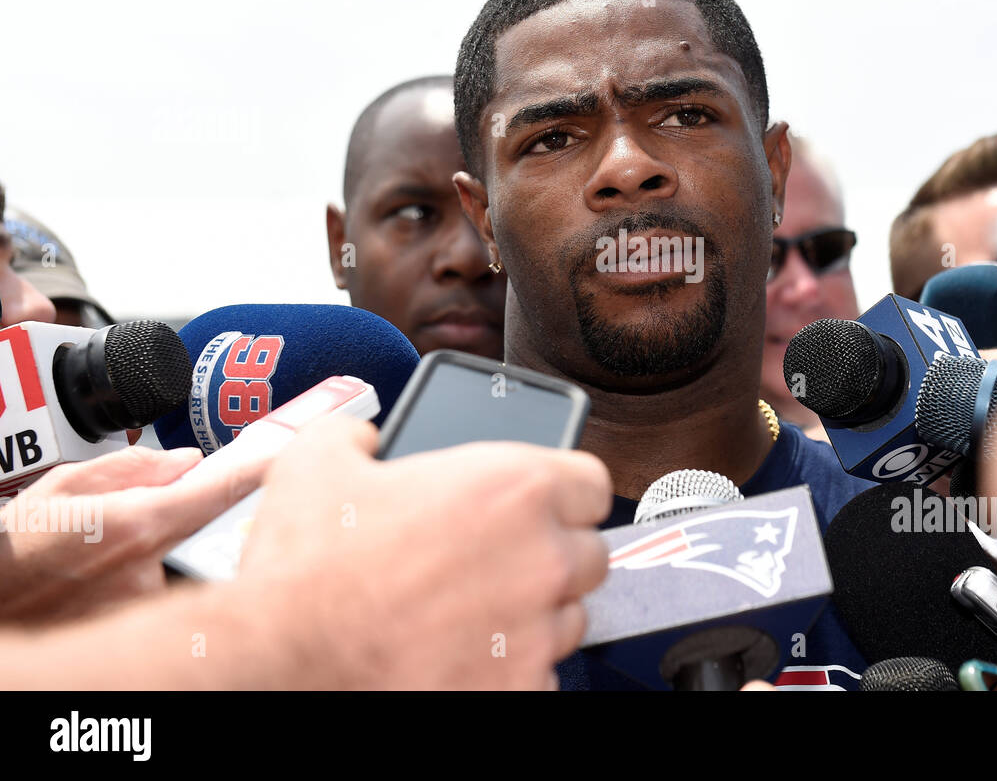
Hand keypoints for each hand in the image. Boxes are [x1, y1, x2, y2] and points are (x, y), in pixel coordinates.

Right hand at [0, 440, 268, 622]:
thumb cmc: (15, 554)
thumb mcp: (63, 489)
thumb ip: (134, 469)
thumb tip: (188, 462)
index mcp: (137, 525)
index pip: (223, 491)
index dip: (261, 471)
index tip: (287, 459)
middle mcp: (151, 571)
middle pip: (219, 536)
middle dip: (219, 524)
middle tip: (195, 520)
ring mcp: (151, 610)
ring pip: (198, 571)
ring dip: (188, 561)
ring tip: (131, 561)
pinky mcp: (145, 638)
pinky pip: (178, 604)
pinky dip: (170, 591)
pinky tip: (127, 587)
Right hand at [238, 416, 612, 688]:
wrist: (280, 659)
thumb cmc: (306, 565)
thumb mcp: (319, 459)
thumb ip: (360, 433)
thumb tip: (368, 437)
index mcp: (514, 487)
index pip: (592, 482)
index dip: (563, 490)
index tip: (540, 503)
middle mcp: (541, 557)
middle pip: (589, 552)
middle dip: (551, 554)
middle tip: (498, 560)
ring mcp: (536, 631)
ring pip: (569, 616)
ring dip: (534, 612)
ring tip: (473, 609)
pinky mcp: (521, 688)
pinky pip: (542, 673)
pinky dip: (512, 667)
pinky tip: (466, 653)